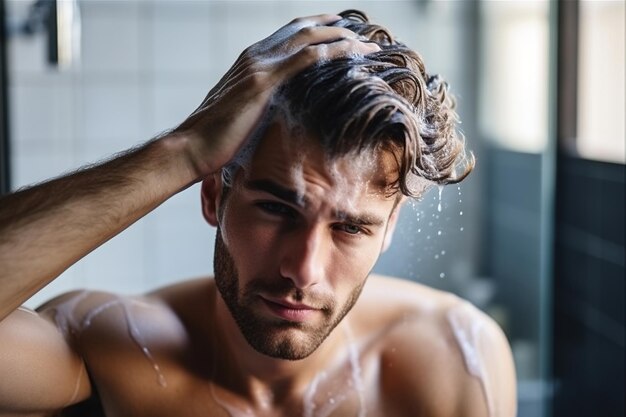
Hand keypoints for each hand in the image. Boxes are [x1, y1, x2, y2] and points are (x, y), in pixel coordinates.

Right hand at [172, 13, 379, 178]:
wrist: (191, 147)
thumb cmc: (215, 140)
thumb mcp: (244, 115)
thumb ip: (264, 105)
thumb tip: (284, 116)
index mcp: (251, 61)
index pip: (290, 35)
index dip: (318, 30)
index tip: (342, 34)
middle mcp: (256, 55)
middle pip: (303, 29)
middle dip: (335, 27)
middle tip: (362, 32)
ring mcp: (260, 65)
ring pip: (309, 39)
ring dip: (342, 39)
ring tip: (369, 44)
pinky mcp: (264, 82)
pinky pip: (306, 58)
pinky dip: (333, 52)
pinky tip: (353, 54)